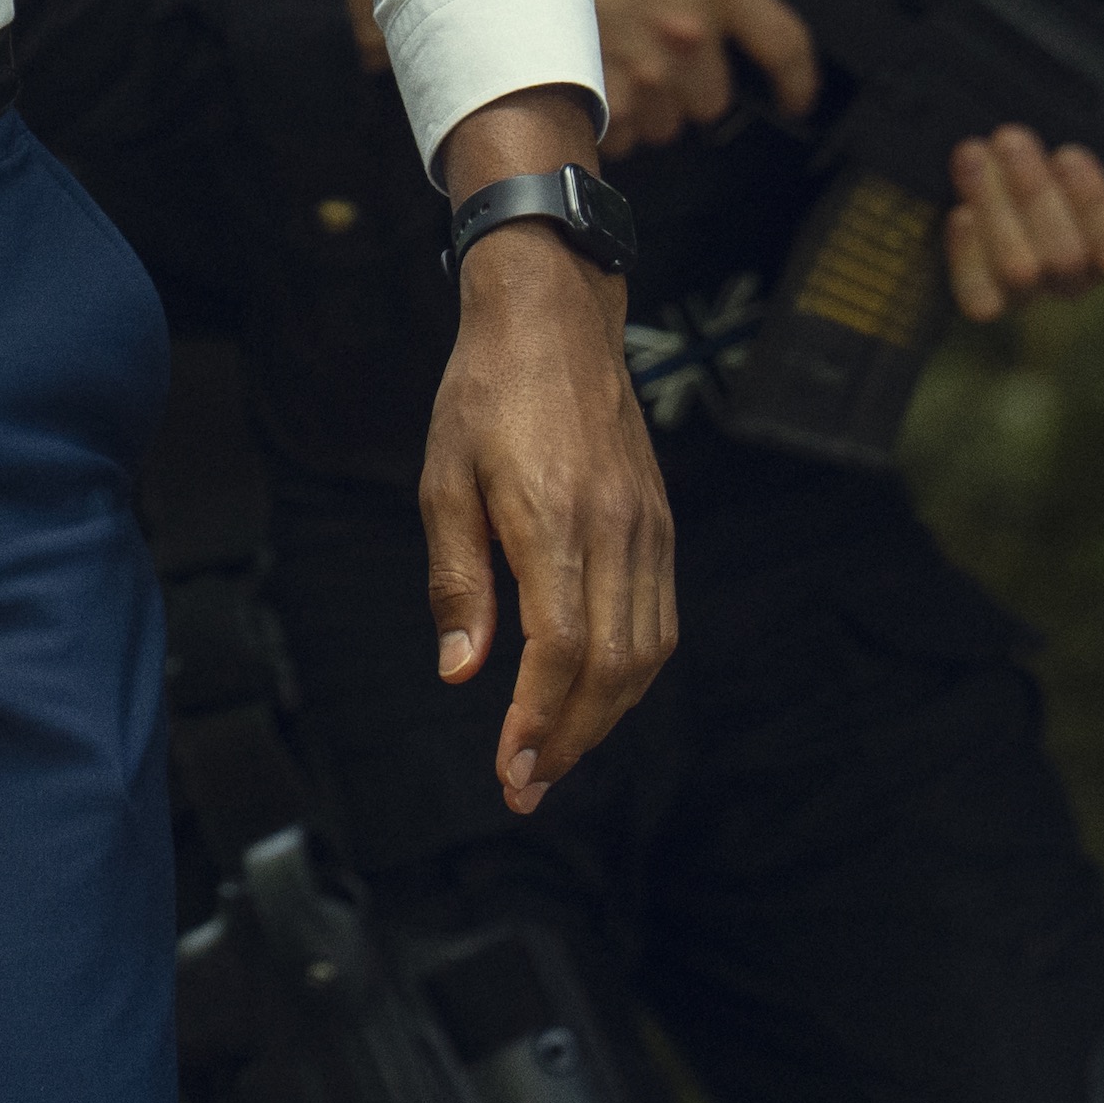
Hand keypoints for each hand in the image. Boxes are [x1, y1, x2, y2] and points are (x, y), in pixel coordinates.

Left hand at [415, 84, 675, 811]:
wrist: (555, 316)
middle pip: (611, 667)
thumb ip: (457, 580)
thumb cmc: (485, 392)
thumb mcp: (443, 479)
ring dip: (605, 716)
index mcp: (553, 518)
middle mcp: (615, 529)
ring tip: (555, 753)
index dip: (539, 720)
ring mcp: (648, 527)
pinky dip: (632, 672)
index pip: (560, 649)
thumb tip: (463, 674)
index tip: (511, 771)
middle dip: (571, 739)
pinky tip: (594, 693)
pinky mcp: (660, 522)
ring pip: (646, 653)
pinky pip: (659, 617)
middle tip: (527, 786)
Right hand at [583, 0, 819, 155]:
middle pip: (713, 100)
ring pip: (666, 124)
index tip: (795, 98)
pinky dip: (605, 119)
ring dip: (644, 107)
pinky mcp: (611, 101)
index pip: (784, 45)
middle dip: (685, 88)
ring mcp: (651, 71)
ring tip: (608, 63)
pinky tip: (585, 81)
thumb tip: (719, 33)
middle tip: (646, 56)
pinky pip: (622, 135)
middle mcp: (691, 32)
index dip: (797, 80)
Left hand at [945, 126, 1103, 324]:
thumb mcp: (1064, 154)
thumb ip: (1071, 154)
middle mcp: (1076, 278)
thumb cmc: (1044, 168)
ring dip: (994, 206)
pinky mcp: (988, 302)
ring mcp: (1032, 293)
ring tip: (974, 156)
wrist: (995, 190)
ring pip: (1019, 271)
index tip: (1068, 155)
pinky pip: (979, 293)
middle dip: (1033, 191)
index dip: (1096, 205)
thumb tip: (1060, 140)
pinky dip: (968, 252)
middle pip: (1065, 257)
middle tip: (1010, 140)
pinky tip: (961, 213)